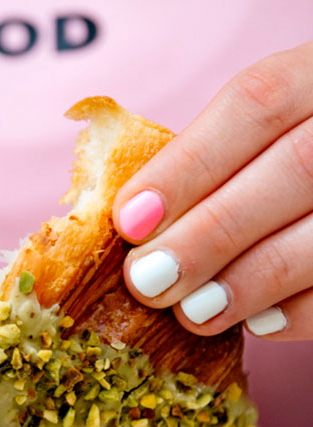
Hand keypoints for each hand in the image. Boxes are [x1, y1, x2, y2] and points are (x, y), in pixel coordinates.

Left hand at [113, 41, 312, 340]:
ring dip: (247, 283)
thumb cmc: (283, 152)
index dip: (185, 167)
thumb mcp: (258, 130)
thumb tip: (133, 223)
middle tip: (146, 281)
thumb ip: (207, 160)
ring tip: (192, 312)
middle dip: (206, 236)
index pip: (256, 103)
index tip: (130, 222)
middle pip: (293, 170)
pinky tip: (255, 322)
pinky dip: (297, 311)